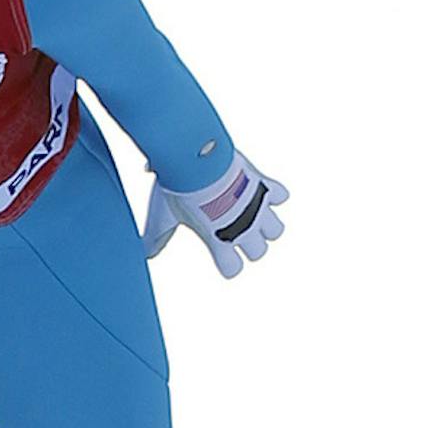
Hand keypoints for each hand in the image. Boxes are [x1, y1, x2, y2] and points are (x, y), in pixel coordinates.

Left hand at [142, 150, 287, 278]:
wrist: (197, 157)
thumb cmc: (177, 188)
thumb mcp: (163, 216)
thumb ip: (157, 238)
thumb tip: (143, 254)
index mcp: (219, 242)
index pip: (233, 270)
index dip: (226, 262)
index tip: (216, 246)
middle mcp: (243, 229)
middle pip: (259, 252)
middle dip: (248, 242)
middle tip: (230, 223)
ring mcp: (257, 208)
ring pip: (276, 231)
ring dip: (266, 222)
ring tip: (247, 209)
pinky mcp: (265, 185)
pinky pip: (282, 196)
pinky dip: (274, 193)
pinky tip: (256, 185)